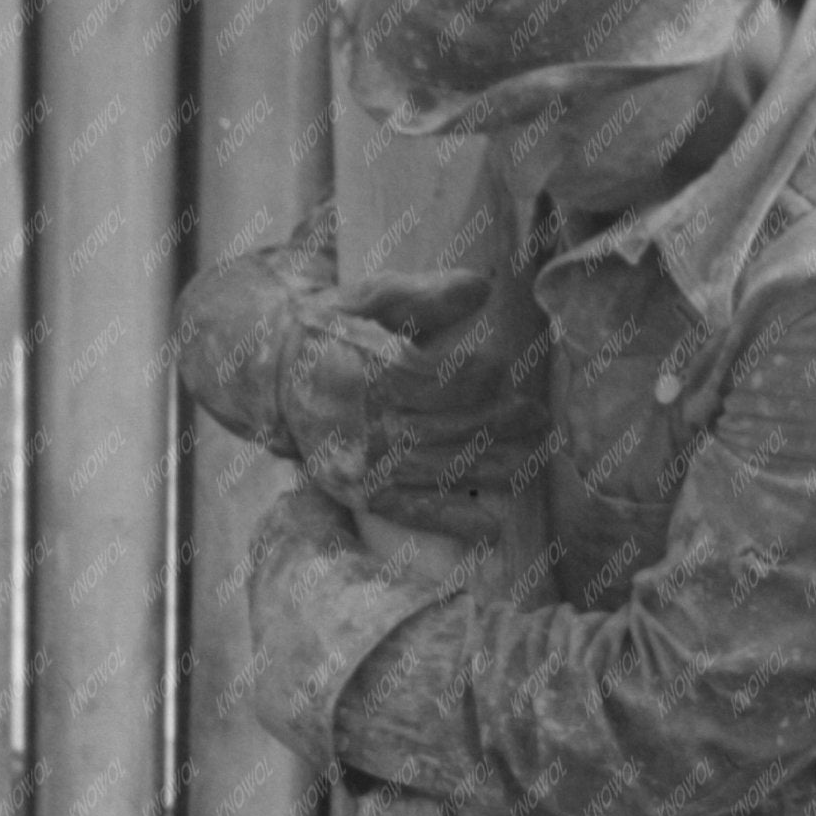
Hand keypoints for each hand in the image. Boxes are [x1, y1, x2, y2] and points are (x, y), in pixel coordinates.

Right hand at [281, 264, 545, 517]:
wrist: (276, 377)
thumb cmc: (336, 328)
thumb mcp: (371, 297)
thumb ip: (424, 294)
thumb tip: (481, 286)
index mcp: (356, 367)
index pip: (421, 378)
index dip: (466, 376)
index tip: (500, 366)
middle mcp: (354, 419)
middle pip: (436, 426)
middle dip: (494, 423)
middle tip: (538, 416)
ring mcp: (356, 462)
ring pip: (432, 470)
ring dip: (488, 469)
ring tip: (534, 459)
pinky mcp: (358, 491)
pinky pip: (408, 511)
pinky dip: (449, 521)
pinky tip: (490, 528)